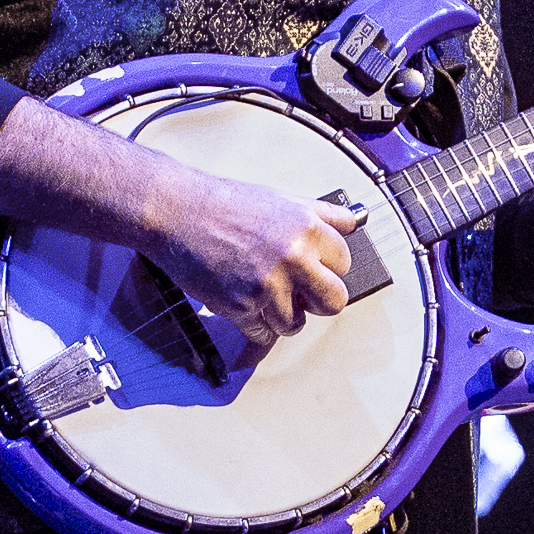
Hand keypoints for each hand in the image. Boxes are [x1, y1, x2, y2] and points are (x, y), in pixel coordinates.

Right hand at [0, 96, 357, 350]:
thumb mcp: (282, 198)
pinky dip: (256, 328)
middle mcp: (293, 258)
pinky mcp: (241, 307)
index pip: (345, 263)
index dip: (330, 266)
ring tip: (266, 296)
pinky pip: (263, 334)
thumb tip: (355, 223)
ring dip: (284, 316)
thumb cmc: (226, 202)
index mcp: (308, 227)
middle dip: (319, 301)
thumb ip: (322, 214)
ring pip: (297, 324)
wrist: (178, 212)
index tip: (317, 267)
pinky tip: (246, 307)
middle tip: (303, 293)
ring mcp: (267, 285)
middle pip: (335, 301)